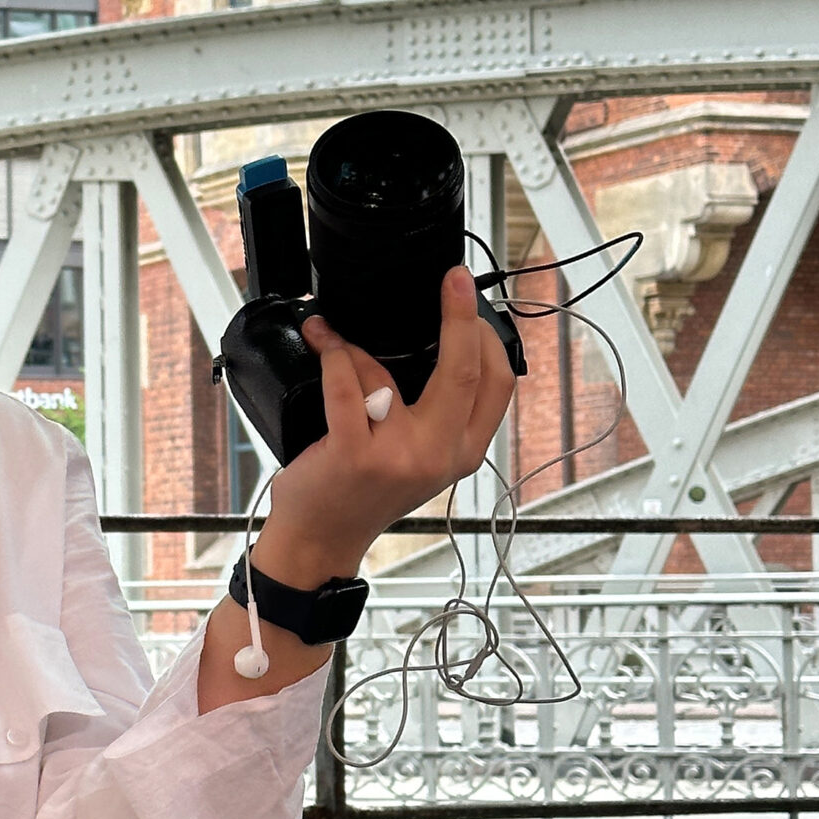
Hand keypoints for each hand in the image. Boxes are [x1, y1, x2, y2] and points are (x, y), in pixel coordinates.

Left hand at [256, 265, 515, 587]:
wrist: (321, 541)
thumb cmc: (364, 493)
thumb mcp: (422, 458)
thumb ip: (440, 412)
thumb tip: (443, 341)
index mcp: (463, 452)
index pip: (498, 383)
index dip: (490, 334)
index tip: (473, 296)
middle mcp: (439, 455)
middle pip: (464, 370)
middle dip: (460, 316)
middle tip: (454, 278)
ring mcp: (398, 456)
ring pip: (387, 373)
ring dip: (352, 346)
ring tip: (332, 335)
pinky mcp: (354, 454)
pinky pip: (346, 384)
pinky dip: (332, 356)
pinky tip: (321, 343)